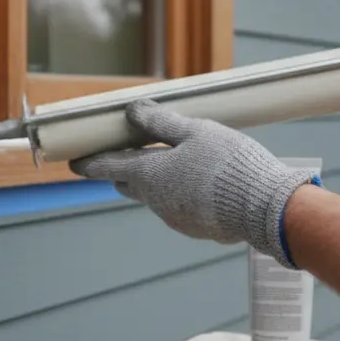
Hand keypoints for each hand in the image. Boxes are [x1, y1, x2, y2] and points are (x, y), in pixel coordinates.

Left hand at [68, 100, 319, 267]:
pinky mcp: (196, 228)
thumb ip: (161, 123)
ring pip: (157, 197)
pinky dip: (183, 194)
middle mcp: (156, 201)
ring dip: (160, 181)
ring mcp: (175, 219)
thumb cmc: (229, 163)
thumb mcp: (196, 131)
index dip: (90, 163)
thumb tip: (131, 112)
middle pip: (129, 184)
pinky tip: (204, 183)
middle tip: (128, 154)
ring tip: (180, 163)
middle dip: (124, 170)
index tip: (74, 162)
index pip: (108, 167)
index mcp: (150, 175)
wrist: (265, 207)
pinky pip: (180, 208)